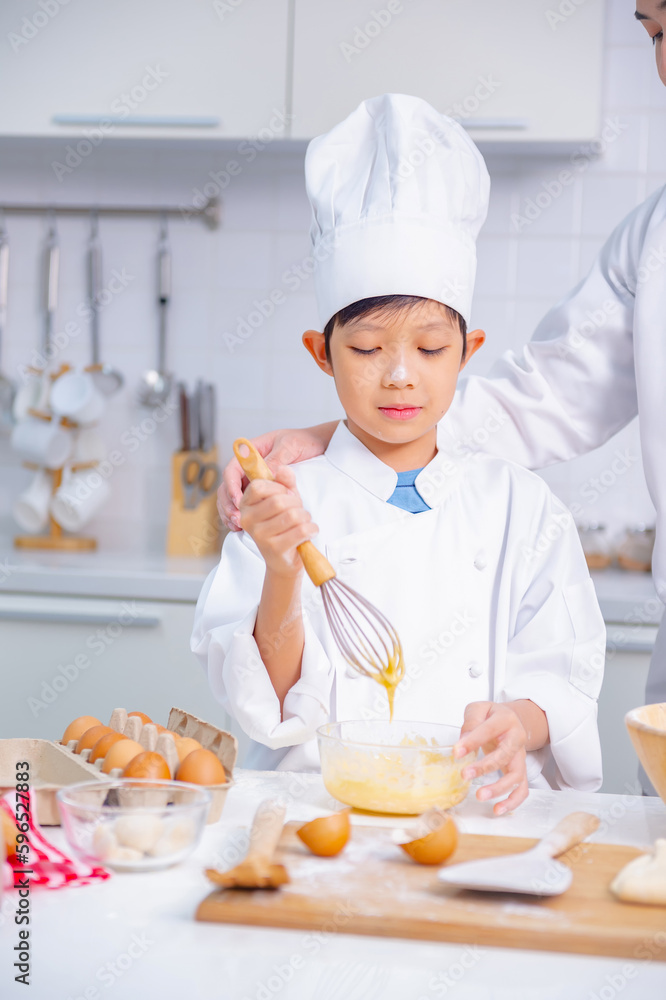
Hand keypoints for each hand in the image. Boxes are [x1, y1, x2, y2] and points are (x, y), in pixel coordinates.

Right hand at [217, 424, 336, 530]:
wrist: (318, 444)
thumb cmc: (303, 441)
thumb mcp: (290, 445)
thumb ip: (278, 458)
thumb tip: (268, 473)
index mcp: (251, 453)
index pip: (232, 470)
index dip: (231, 487)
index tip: (239, 501)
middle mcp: (249, 468)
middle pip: (228, 487)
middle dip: (229, 504)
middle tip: (237, 519)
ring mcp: (254, 481)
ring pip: (233, 498)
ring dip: (232, 512)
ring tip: (238, 525)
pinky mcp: (263, 493)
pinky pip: (247, 505)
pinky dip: (243, 515)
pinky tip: (243, 527)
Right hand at [239, 466, 317, 576]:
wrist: (285, 560)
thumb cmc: (284, 525)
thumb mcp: (285, 498)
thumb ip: (285, 482)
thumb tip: (282, 469)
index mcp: (245, 505)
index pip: (258, 486)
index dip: (278, 488)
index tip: (285, 495)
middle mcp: (247, 520)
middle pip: (279, 501)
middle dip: (297, 504)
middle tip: (299, 511)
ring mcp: (259, 536)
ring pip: (292, 515)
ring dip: (305, 517)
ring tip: (304, 522)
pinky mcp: (274, 549)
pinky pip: (301, 530)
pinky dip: (312, 529)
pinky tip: (309, 532)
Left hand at [454, 701, 528, 815]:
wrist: (512, 719)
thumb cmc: (492, 715)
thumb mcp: (479, 709)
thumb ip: (471, 721)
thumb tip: (463, 742)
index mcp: (506, 719)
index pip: (489, 730)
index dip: (472, 741)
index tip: (456, 752)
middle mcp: (517, 738)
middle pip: (505, 755)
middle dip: (484, 767)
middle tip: (464, 775)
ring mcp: (521, 757)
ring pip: (516, 776)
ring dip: (499, 788)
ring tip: (480, 796)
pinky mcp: (521, 771)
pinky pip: (522, 789)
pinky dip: (513, 802)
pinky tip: (497, 810)